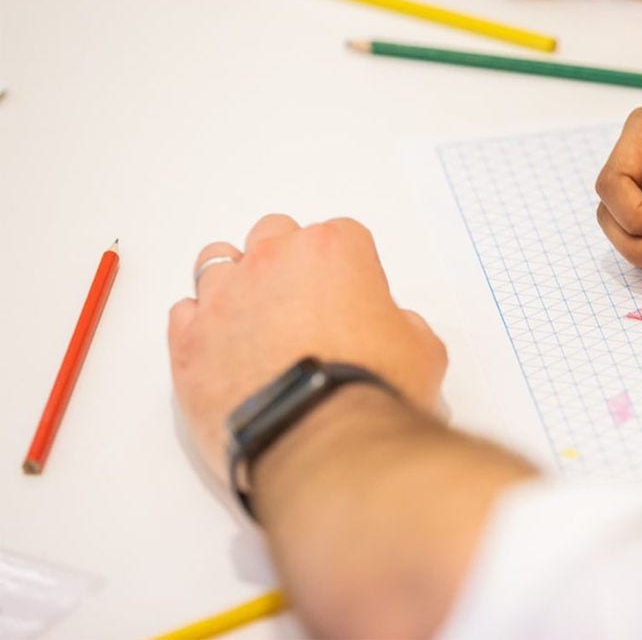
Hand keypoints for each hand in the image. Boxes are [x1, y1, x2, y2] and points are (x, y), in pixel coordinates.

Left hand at [168, 215, 447, 483]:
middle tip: (306, 304)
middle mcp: (273, 261)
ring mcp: (224, 298)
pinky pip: (184, 312)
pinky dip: (201, 324)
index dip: (351, 269)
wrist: (319, 443)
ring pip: (219, 261)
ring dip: (237, 282)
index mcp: (333, 250)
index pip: (342, 235)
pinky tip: (223, 347)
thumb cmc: (369, 393)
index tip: (354, 297)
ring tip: (255, 318)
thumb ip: (403, 324)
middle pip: (275, 234)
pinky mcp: (189, 341)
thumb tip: (393, 331)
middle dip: (289, 261)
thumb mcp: (422, 350)